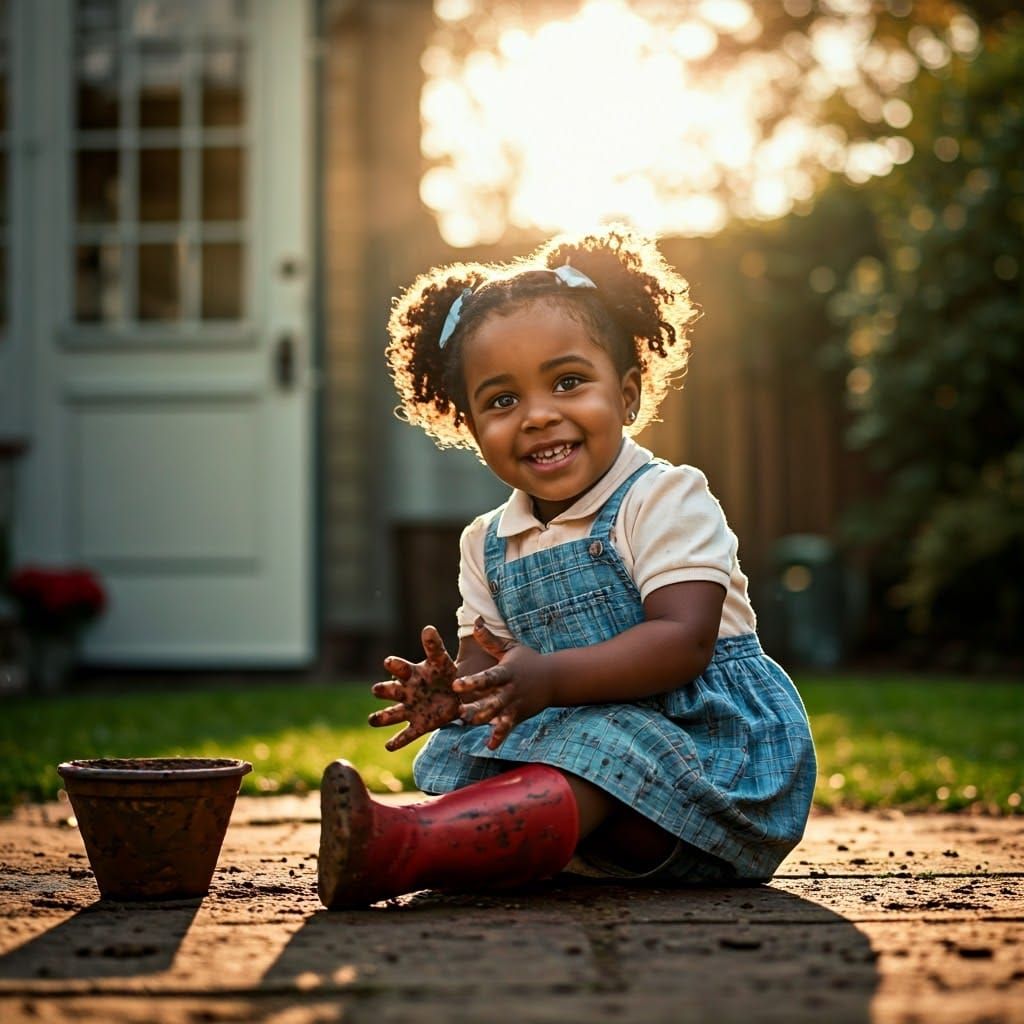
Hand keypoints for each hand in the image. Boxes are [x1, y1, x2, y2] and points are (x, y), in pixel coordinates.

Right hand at [369, 625, 461, 750]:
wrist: (455, 695)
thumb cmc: (444, 674)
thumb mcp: (442, 661)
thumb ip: (435, 647)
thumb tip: (428, 628)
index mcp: (410, 674)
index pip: (399, 668)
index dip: (394, 665)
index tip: (389, 662)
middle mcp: (405, 692)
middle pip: (390, 691)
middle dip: (383, 690)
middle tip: (377, 689)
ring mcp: (410, 709)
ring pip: (391, 714)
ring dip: (381, 717)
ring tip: (372, 720)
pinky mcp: (418, 725)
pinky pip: (405, 734)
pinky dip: (397, 741)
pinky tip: (388, 746)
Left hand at [452, 618, 554, 749]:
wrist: (555, 678)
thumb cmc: (528, 661)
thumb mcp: (510, 648)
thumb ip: (490, 639)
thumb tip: (475, 620)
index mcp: (506, 673)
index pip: (488, 677)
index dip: (472, 681)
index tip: (455, 684)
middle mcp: (510, 690)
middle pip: (492, 700)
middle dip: (476, 706)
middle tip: (458, 712)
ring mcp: (515, 704)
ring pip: (498, 716)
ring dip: (484, 721)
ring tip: (468, 725)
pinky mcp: (518, 716)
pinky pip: (508, 728)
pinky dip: (500, 737)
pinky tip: (490, 746)